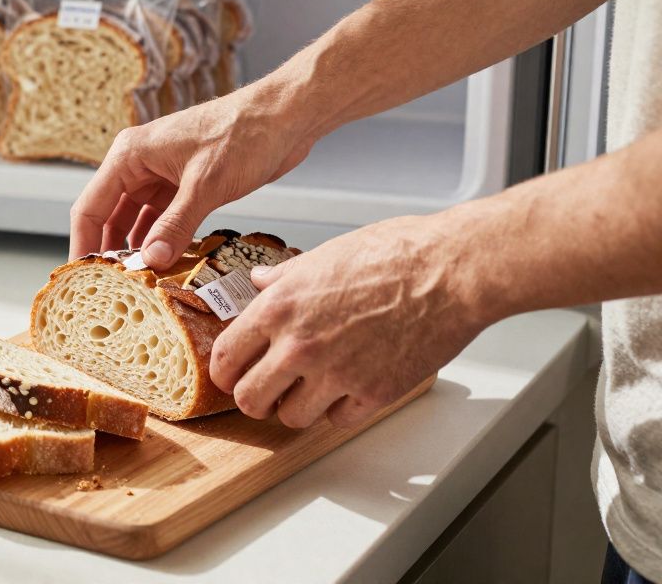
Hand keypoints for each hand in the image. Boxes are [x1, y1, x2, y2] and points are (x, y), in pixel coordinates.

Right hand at [68, 79, 320, 268]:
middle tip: (112, 290)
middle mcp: (139, 164)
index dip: (84, 245)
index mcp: (130, 155)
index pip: (90, 207)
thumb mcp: (206, 185)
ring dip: (138, 250)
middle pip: (109, 217)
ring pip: (136, 221)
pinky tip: (166, 266)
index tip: (82, 280)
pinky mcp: (184, 185)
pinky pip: (163, 220)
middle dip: (110, 252)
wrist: (286, 116)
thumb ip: (175, 226)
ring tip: (139, 284)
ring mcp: (161, 175)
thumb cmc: (244, 133)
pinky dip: (162, 242)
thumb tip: (150, 261)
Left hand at [209, 214, 491, 428]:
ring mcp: (336, 374)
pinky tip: (348, 389)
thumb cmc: (395, 253)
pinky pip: (338, 421)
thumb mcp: (323, 255)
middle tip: (266, 391)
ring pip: (291, 418)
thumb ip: (283, 277)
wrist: (451, 270)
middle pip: (249, 400)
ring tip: (311, 389)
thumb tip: (259, 281)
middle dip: (254, 398)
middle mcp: (299, 345)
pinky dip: (340, 410)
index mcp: (279, 307)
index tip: (230, 376)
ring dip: (297, 407)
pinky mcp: (373, 394)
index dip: (224, 372)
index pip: (225, 358)